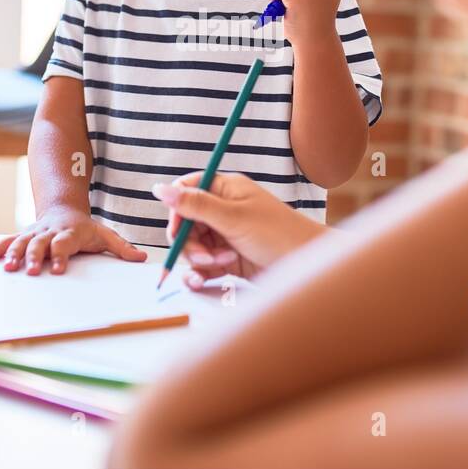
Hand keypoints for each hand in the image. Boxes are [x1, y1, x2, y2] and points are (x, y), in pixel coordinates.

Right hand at [0, 206, 146, 274]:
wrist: (63, 208)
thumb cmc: (85, 228)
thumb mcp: (106, 234)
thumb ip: (122, 247)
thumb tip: (142, 258)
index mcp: (70, 232)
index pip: (65, 242)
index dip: (61, 254)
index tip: (58, 269)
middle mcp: (50, 231)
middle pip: (40, 242)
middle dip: (34, 256)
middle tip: (30, 272)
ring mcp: (35, 232)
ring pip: (22, 241)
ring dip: (14, 254)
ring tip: (8, 268)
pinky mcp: (23, 235)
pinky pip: (9, 241)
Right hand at [151, 173, 328, 288]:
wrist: (308, 266)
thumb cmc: (278, 234)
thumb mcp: (234, 218)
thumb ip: (195, 205)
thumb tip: (159, 188)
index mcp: (225, 189)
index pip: (186, 191)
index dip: (177, 210)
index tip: (179, 230)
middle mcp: (222, 209)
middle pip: (185, 223)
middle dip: (189, 242)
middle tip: (206, 257)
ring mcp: (224, 235)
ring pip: (191, 246)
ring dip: (200, 259)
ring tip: (222, 264)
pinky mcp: (227, 258)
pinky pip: (202, 264)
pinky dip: (202, 272)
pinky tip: (207, 280)